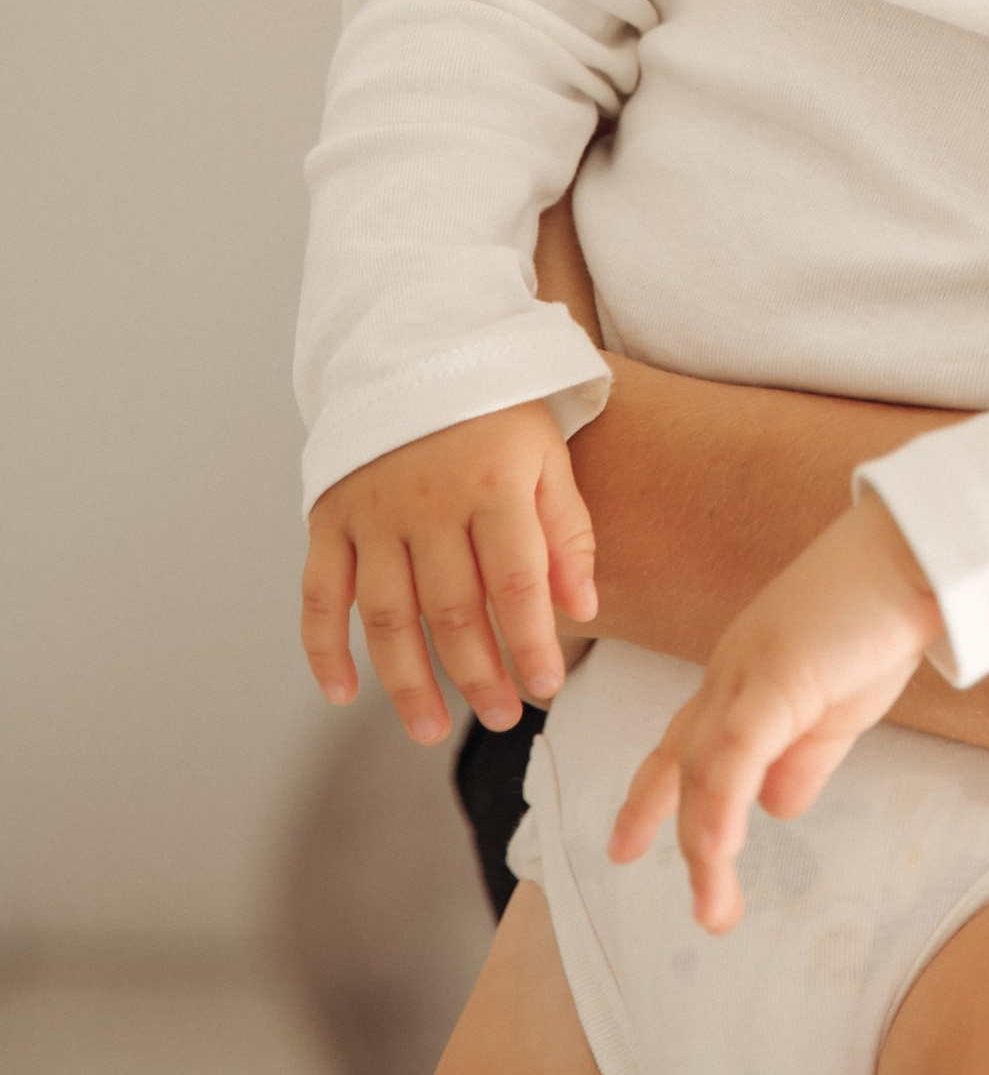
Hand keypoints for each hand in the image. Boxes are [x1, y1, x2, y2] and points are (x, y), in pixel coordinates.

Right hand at [301, 401, 596, 742]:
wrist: (414, 345)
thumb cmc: (495, 406)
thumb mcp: (548, 452)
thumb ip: (566, 530)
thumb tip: (583, 608)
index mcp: (492, 481)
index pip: (516, 582)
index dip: (533, 643)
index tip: (546, 689)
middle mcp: (426, 501)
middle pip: (451, 610)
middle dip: (479, 674)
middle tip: (504, 716)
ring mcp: (371, 511)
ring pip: (385, 617)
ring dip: (407, 682)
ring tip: (432, 729)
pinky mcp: (328, 516)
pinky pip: (318, 594)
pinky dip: (323, 649)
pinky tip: (343, 693)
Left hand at [610, 495, 945, 930]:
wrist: (919, 554)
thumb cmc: (885, 617)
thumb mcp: (841, 706)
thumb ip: (807, 756)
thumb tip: (776, 809)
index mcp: (745, 677)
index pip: (682, 743)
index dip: (651, 796)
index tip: (625, 845)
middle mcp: (731, 672)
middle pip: (682, 761)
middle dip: (673, 831)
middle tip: (692, 901)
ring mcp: (749, 669)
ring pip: (704, 765)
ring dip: (705, 843)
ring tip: (716, 907)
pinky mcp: (779, 672)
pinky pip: (737, 749)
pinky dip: (721, 803)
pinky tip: (717, 852)